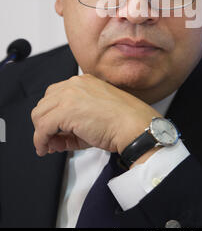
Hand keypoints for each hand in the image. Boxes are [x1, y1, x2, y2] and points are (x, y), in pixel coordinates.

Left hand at [31, 74, 162, 157]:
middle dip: (44, 123)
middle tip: (52, 140)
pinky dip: (40, 140)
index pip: (55, 95)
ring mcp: (69, 95)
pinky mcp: (65, 111)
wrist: (133, 125)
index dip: (52, 114)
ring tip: (50, 146)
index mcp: (83, 82)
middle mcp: (74, 84)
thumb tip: (54, 139)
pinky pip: (42, 128)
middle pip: (44, 103)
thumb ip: (73, 125)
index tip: (55, 130)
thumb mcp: (94, 116)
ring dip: (41, 132)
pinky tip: (46, 149)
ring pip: (39, 114)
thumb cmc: (121, 122)